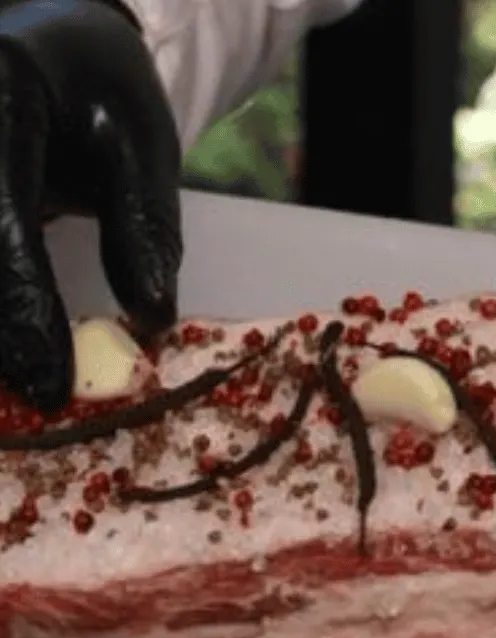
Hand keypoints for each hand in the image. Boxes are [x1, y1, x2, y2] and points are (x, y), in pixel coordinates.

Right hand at [0, 0, 179, 414]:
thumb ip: (143, 227)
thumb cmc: (96, 92)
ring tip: (17, 397)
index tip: (47, 387)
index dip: (20, 312)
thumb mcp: (141, 143)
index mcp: (0, 98)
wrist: (39, 39)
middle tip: (26, 410)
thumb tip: (151, 319)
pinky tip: (8, 359)